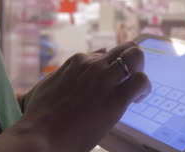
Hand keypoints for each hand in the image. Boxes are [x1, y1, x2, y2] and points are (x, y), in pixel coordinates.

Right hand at [20, 42, 150, 151]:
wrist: (39, 136)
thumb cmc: (40, 116)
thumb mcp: (50, 84)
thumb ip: (68, 72)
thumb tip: (81, 64)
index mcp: (78, 61)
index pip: (106, 53)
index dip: (112, 68)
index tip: (111, 83)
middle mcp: (93, 64)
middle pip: (125, 48)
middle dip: (132, 62)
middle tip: (128, 82)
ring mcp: (104, 79)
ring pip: (136, 56)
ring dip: (140, 72)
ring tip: (134, 91)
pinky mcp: (115, 98)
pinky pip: (141, 81)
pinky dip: (144, 89)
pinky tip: (136, 100)